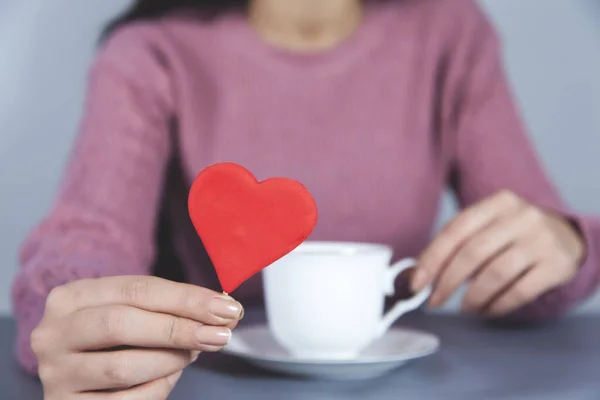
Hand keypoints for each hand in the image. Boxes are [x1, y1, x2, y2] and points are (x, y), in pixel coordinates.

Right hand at [32, 276, 243, 398]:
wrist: (77, 377)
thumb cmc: (114, 337)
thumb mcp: (132, 311)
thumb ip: (170, 308)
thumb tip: (223, 312)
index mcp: (71, 297)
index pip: (137, 289)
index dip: (187, 298)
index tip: (227, 308)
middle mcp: (52, 334)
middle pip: (122, 323)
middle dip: (179, 328)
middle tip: (221, 335)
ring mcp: (55, 375)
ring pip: (122, 368)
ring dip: (171, 361)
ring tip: (192, 355)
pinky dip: (158, 389)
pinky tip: (170, 378)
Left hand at [412, 190, 584, 316]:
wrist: (566, 236)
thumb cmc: (512, 235)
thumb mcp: (488, 227)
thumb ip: (455, 245)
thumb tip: (416, 274)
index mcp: (497, 202)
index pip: (456, 230)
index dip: (432, 258)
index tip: (417, 283)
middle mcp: (521, 217)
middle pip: (473, 252)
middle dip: (448, 281)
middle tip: (435, 301)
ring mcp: (542, 240)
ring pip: (496, 273)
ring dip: (473, 297)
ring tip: (465, 307)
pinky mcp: (557, 265)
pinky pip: (520, 291)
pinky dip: (497, 305)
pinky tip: (487, 310)